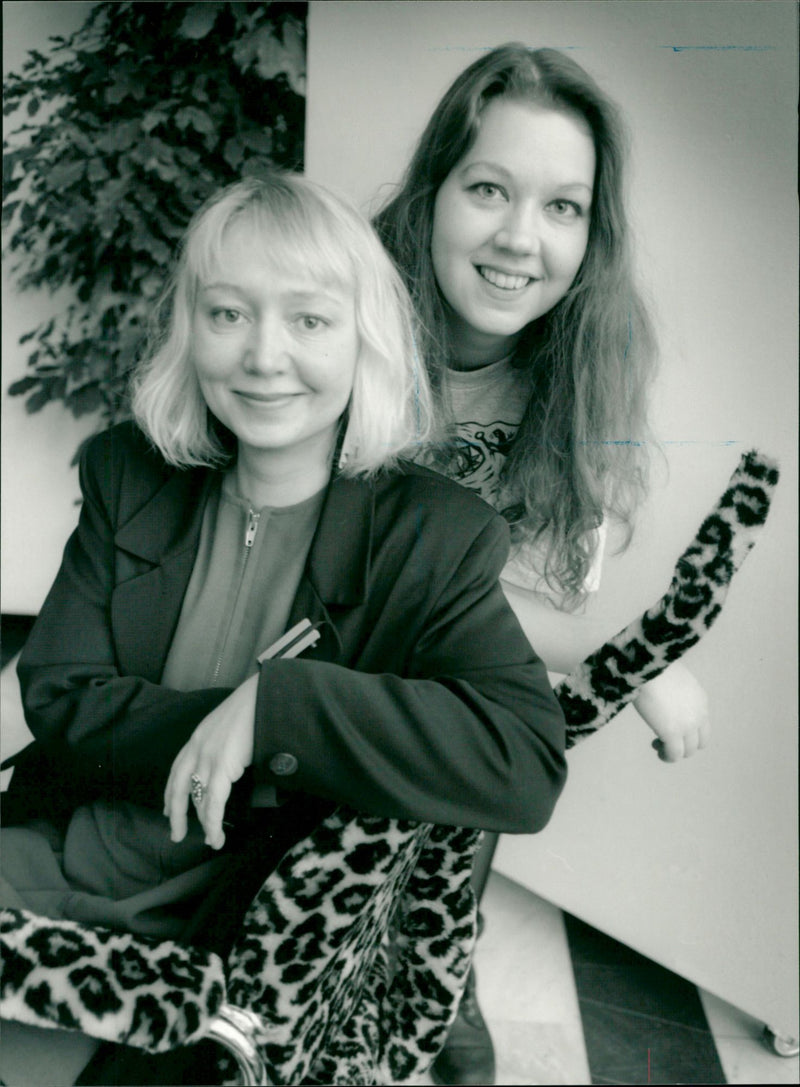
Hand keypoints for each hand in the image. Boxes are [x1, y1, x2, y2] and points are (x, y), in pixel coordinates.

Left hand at [164, 673, 257, 848]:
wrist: (264, 696)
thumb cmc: (256, 707)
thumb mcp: (230, 725)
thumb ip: (224, 743)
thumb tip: (232, 761)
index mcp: (198, 737)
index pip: (177, 770)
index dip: (171, 792)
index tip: (167, 809)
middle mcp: (197, 748)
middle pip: (179, 787)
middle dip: (176, 814)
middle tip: (176, 834)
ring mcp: (208, 758)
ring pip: (198, 800)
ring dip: (205, 824)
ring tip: (212, 841)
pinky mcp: (222, 767)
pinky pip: (213, 802)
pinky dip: (213, 822)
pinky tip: (216, 834)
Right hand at [633, 662, 710, 762]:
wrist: (649, 667)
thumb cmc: (655, 667)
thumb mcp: (675, 680)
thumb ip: (677, 694)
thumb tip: (665, 699)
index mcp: (701, 701)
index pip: (703, 725)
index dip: (689, 731)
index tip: (672, 725)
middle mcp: (699, 715)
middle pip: (700, 743)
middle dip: (684, 744)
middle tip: (665, 739)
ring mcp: (687, 726)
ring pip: (688, 751)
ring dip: (675, 752)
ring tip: (658, 746)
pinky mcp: (672, 733)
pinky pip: (674, 755)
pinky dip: (667, 756)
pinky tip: (658, 751)